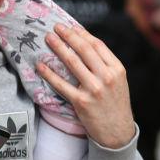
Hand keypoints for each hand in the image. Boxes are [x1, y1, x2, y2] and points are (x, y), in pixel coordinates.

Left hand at [37, 23, 135, 149]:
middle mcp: (106, 77)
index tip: (70, 26)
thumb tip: (84, 43)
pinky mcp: (81, 102)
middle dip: (68, 35)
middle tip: (56, 27)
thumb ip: (105, 64)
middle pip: (84, 50)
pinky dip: (49, 73)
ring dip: (58, 48)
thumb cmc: (115, 103)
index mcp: (117, 69)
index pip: (97, 45)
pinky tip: (41, 65)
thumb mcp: (118, 81)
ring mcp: (94, 90)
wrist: (118, 132)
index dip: (82, 34)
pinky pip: (61, 84)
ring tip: (48, 38)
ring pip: (72, 63)